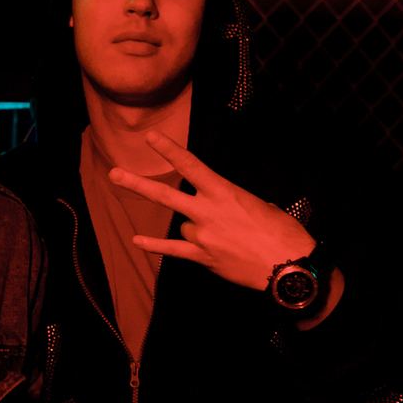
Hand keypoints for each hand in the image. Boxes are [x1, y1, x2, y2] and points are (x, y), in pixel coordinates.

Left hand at [109, 130, 317, 291]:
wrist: (288, 264)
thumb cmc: (281, 231)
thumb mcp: (259, 205)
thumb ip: (232, 203)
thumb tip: (221, 211)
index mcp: (225, 192)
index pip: (191, 166)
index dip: (169, 150)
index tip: (151, 138)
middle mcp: (208, 212)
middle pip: (166, 195)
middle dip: (138, 184)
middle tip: (114, 174)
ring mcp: (203, 236)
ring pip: (184, 227)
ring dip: (200, 230)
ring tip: (228, 238)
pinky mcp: (203, 258)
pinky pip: (172, 250)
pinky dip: (155, 246)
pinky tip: (137, 241)